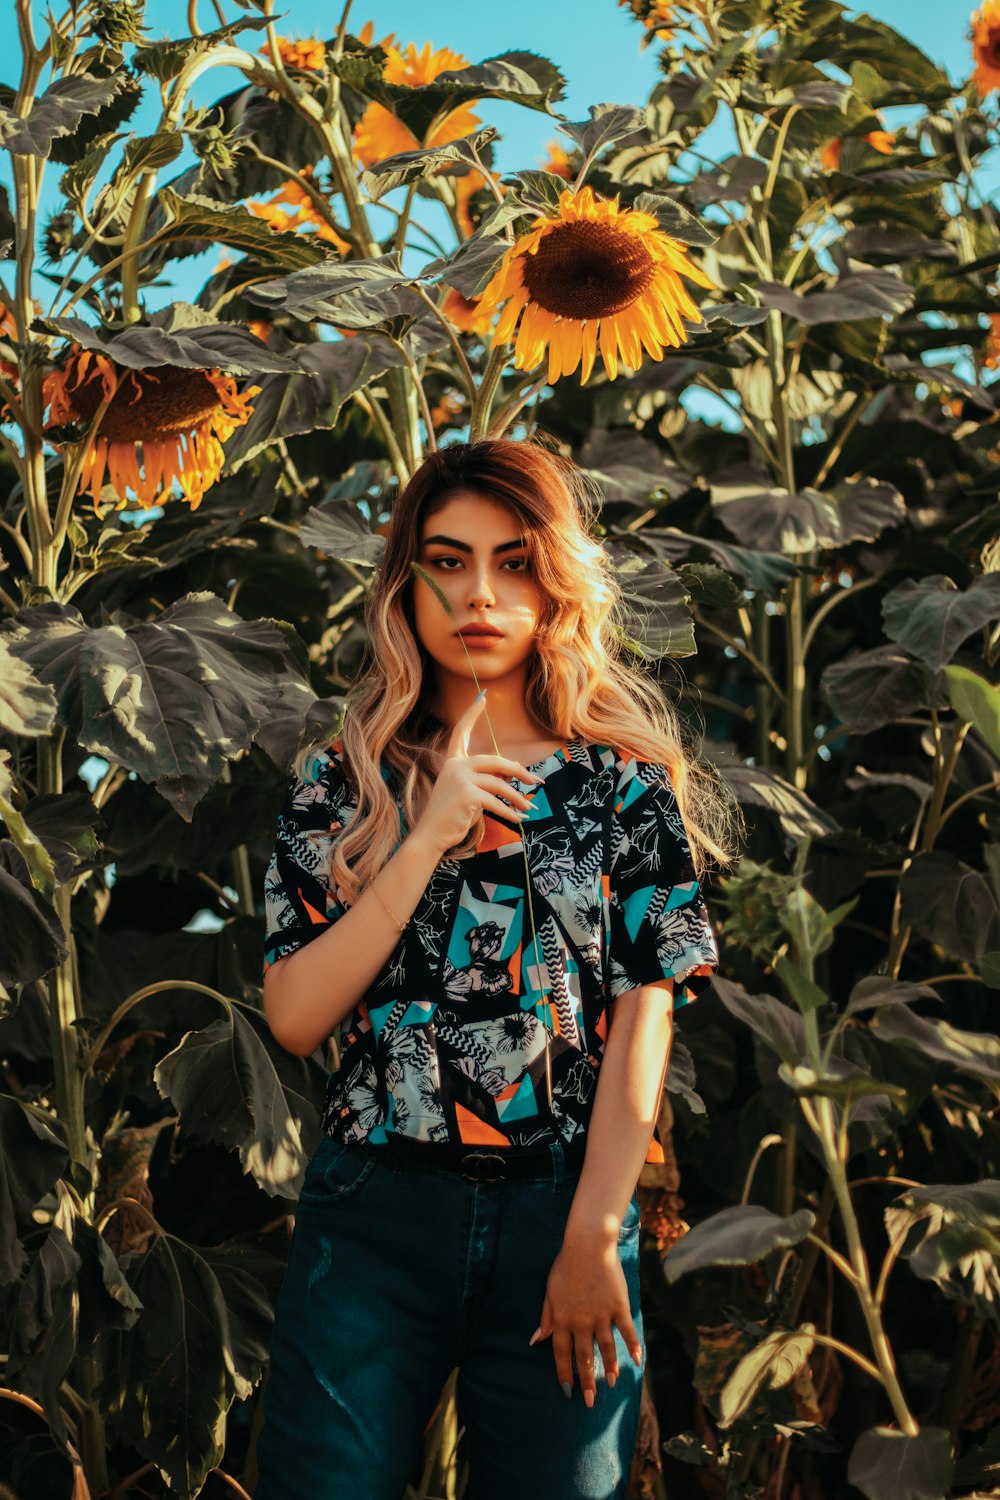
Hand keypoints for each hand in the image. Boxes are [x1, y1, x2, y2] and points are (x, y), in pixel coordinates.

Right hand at [411, 690, 541, 855]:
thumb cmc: (452, 816)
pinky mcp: (467, 793)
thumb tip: (514, 771)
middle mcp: (455, 766)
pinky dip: (509, 812)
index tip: (481, 698)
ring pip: (499, 783)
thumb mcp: (468, 792)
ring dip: (516, 798)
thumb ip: (485, 779)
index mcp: (452, 762)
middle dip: (518, 772)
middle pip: (495, 761)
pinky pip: (496, 801)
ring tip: (528, 809)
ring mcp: (460, 778)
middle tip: (534, 782)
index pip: (461, 733)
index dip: (471, 714)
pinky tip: (517, 820)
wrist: (432, 835)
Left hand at [529, 1234, 641, 1408]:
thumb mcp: (550, 1291)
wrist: (588, 1245)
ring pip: (606, 1349)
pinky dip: (632, 1347)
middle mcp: (581, 1321)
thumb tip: (536, 1340)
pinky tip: (636, 1362)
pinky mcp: (618, 1306)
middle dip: (587, 1381)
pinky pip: (627, 1332)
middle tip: (591, 1402)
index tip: (567, 1391)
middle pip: (584, 1357)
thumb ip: (546, 1317)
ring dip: (609, 1368)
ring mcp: (601, 1314)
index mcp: (562, 1318)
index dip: (564, 1374)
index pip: (562, 1354)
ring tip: (611, 1384)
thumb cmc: (566, 1266)